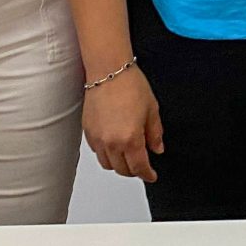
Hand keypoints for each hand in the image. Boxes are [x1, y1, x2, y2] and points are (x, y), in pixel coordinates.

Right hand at [82, 65, 163, 181]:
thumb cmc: (130, 85)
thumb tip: (157, 148)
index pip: (139, 168)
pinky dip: (106, 153)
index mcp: (130, 139)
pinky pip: (97, 151)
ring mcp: (98, 138)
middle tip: (141, 166)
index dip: (147, 175)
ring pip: (107, 164)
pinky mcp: (87, 131)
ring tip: (127, 156)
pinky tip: (113, 144)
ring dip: (118, 164)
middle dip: (133, 171)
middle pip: (122, 170)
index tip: (151, 175)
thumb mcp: (152, 109)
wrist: (109, 70)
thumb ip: (155, 133)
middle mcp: (112, 143)